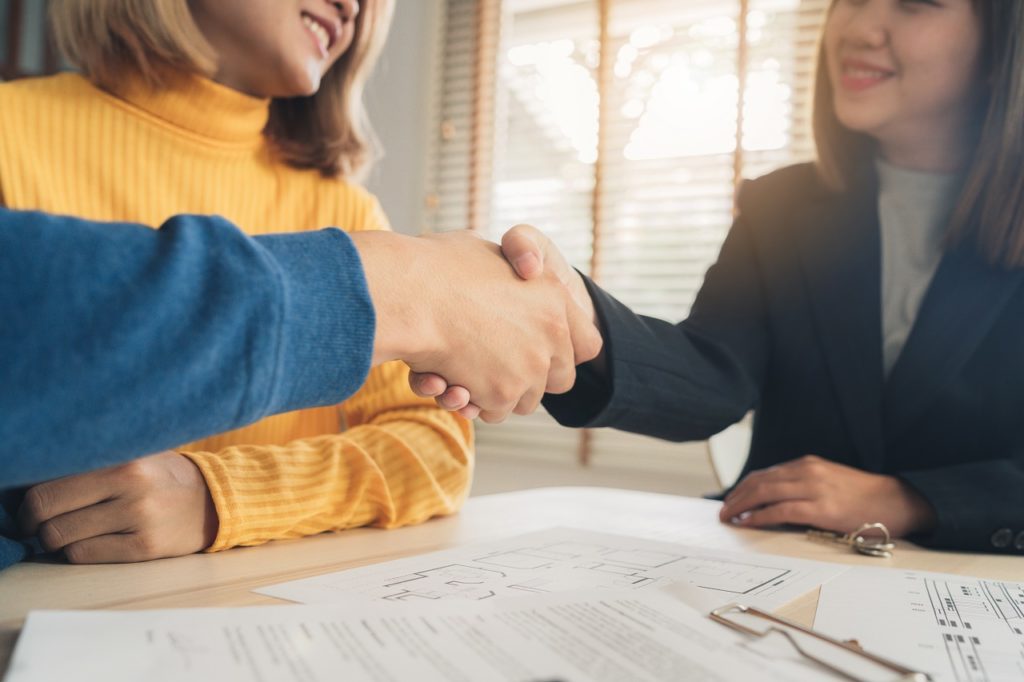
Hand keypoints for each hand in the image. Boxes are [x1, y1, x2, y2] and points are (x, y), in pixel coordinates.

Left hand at [17, 451, 217, 562]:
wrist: (212, 500)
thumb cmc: (159, 477)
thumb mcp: (130, 455)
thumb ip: (88, 464)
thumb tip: (25, 486)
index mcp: (123, 459)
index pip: (47, 483)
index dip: (23, 499)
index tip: (25, 505)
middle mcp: (131, 486)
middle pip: (45, 513)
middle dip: (30, 522)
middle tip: (33, 523)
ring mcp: (139, 518)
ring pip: (60, 537)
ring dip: (54, 538)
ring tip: (66, 530)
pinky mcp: (145, 547)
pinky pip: (84, 555)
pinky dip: (76, 551)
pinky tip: (88, 541)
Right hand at [352, 229, 601, 422]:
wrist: (409, 293)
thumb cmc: (437, 266)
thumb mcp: (489, 255)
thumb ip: (511, 270)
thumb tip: (522, 271)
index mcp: (554, 295)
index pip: (589, 344)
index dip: (567, 349)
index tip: (542, 349)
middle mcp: (552, 334)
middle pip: (560, 379)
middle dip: (532, 378)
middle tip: (498, 366)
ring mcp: (530, 367)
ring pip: (525, 400)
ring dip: (498, 393)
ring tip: (464, 373)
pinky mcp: (503, 393)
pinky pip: (492, 411)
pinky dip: (471, 402)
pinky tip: (445, 381)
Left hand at [718, 455, 936, 537]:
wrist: (895, 501)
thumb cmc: (863, 496)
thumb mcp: (828, 481)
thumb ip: (802, 486)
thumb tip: (773, 501)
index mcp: (807, 464)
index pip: (765, 474)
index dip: (744, 487)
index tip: (731, 499)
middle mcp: (807, 471)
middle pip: (760, 481)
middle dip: (737, 497)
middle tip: (722, 511)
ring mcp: (814, 488)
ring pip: (766, 493)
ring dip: (743, 506)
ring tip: (729, 517)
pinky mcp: (822, 508)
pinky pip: (782, 510)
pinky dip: (761, 516)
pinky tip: (749, 522)